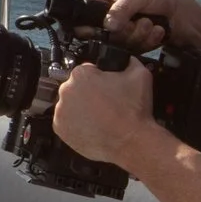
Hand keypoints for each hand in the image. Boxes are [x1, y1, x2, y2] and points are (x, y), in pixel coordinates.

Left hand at [52, 57, 158, 171]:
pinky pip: (65, 122)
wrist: (132, 141)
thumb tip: (129, 59)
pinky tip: (92, 126)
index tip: (105, 87)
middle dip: (88, 94)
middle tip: (104, 104)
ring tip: (100, 117)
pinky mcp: (59, 128)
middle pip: (75, 88)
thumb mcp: (141, 76)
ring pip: (70, 105)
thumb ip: (131, 61)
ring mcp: (61, 111)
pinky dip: (76, 124)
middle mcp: (66, 90)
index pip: (87, 71)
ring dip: (81, 109)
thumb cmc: (134, 111)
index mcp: (81, 74)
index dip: (98, 79)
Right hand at [85, 0, 200, 52]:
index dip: (90, 22)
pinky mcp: (134, 44)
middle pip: (103, 32)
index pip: (87, 10)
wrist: (187, 16)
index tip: (100, 29)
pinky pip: (133, 50)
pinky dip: (147, 41)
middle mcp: (112, 16)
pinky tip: (157, 32)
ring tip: (152, 25)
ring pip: (119, 43)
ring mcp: (123, 31)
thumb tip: (107, 25)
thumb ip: (122, 7)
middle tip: (140, 22)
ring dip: (139, 35)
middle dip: (125, 30)